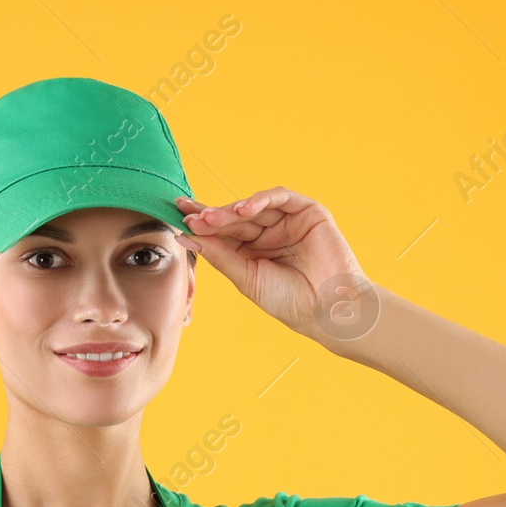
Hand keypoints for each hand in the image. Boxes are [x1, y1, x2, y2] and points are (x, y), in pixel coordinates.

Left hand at [174, 187, 374, 346]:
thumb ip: (219, 255)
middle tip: (190, 215)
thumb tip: (186, 236)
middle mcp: (269, 234)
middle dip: (212, 216)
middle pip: (234, 218)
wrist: (327, 309)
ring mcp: (288, 222)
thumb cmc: (289, 300)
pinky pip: (281, 197)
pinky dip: (261, 199)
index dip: (202, 223)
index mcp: (254, 251)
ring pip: (254, 207)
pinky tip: (243, 209)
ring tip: (212, 217)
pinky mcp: (308, 212)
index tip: (178, 215)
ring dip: (231, 210)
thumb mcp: (246, 276)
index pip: (224, 232)